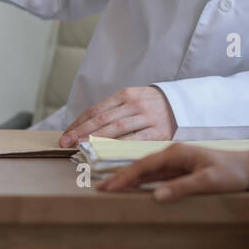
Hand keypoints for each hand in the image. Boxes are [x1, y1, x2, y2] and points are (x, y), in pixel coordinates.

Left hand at [60, 85, 175, 147]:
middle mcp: (134, 104)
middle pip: (102, 119)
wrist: (182, 104)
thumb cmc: (151, 105)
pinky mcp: (157, 131)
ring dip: (96, 139)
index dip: (79, 123)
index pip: (96, 110)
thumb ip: (113, 111)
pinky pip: (135, 140)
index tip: (66, 134)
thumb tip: (85, 127)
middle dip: (81, 132)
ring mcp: (146, 117)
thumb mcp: (132, 99)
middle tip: (65, 142)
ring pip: (116, 129)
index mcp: (125, 95)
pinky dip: (118, 146)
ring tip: (81, 147)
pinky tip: (106, 153)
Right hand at [95, 142, 248, 199]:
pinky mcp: (181, 170)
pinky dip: (141, 182)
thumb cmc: (231, 173)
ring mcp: (176, 162)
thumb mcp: (208, 182)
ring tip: (110, 189)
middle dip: (120, 177)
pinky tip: (133, 189)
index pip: (144, 166)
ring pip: (146, 171)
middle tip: (100, 189)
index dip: (125, 178)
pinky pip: (156, 176)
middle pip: (140, 167)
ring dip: (128, 180)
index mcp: (176, 153)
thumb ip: (182, 188)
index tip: (108, 188)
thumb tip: (156, 196)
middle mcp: (173, 155)